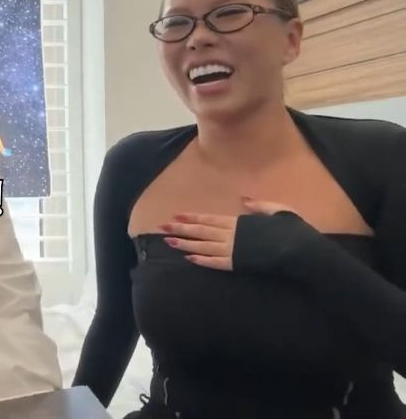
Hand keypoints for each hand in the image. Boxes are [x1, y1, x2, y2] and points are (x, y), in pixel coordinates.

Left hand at [163, 196, 296, 270]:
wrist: (302, 251)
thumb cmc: (293, 230)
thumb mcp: (278, 210)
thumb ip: (259, 205)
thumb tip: (243, 199)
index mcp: (240, 221)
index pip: (210, 218)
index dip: (192, 217)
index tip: (176, 215)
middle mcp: (233, 234)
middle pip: (201, 230)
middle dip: (180, 229)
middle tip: (162, 227)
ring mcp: (234, 249)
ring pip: (204, 246)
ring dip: (185, 244)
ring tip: (168, 242)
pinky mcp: (239, 264)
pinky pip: (216, 263)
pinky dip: (202, 260)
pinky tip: (189, 259)